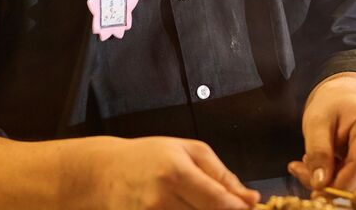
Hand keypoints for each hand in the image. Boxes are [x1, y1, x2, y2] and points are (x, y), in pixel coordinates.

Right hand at [63, 136, 258, 209]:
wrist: (105, 172)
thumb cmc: (151, 156)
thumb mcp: (189, 151)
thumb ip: (222, 175)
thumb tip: (250, 198)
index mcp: (176, 172)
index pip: (217, 200)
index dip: (237, 209)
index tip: (248, 208)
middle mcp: (161, 198)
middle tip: (228, 206)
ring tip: (198, 203)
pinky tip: (187, 208)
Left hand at [288, 72, 355, 191]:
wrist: (347, 99)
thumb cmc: (332, 107)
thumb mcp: (316, 122)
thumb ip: (318, 152)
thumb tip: (320, 184)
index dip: (339, 184)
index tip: (315, 190)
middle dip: (332, 183)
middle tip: (301, 170)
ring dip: (336, 182)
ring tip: (314, 162)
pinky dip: (345, 181)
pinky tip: (330, 166)